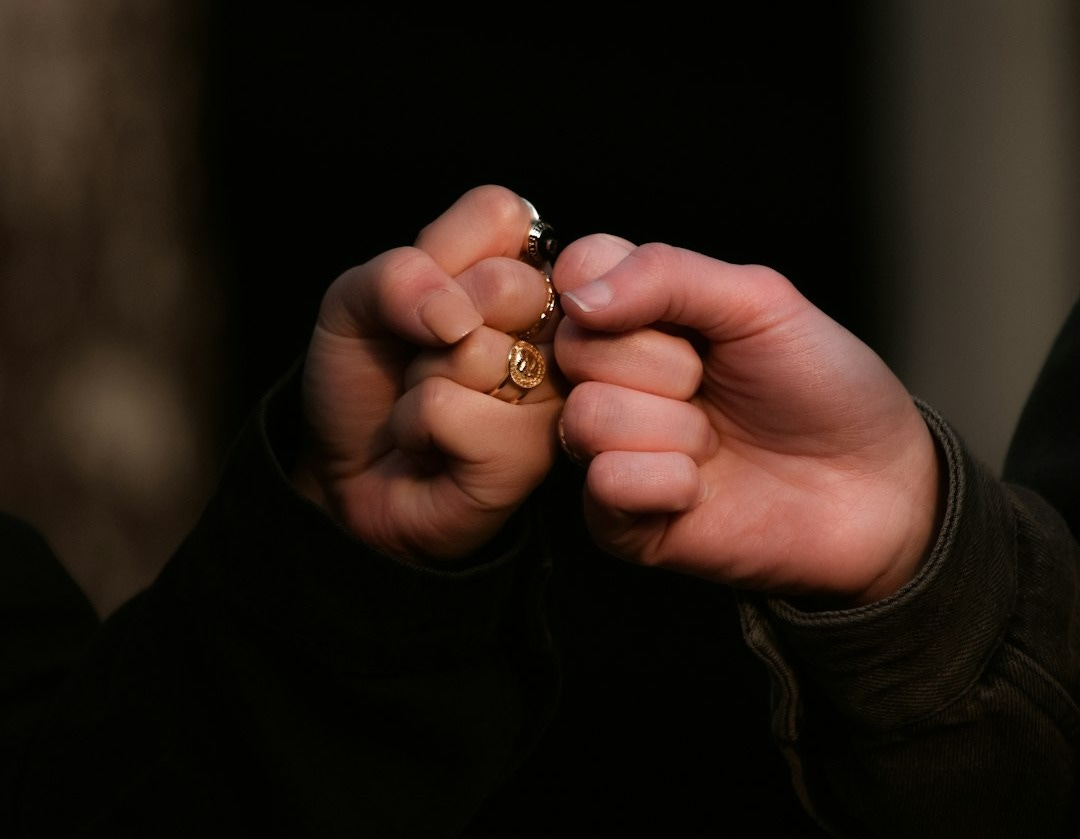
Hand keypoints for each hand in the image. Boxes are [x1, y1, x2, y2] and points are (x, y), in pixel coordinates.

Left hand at [293, 186, 563, 564]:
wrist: (345, 471)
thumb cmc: (367, 379)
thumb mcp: (355, 302)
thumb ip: (397, 276)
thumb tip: (454, 315)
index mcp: (527, 275)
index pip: (506, 215)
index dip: (440, 257)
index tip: (429, 301)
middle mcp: (558, 331)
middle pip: (506, 284)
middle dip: (432, 323)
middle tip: (428, 357)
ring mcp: (556, 396)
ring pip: (476, 352)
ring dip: (421, 382)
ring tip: (430, 405)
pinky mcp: (534, 456)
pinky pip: (452, 412)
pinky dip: (416, 427)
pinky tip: (432, 447)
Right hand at [553, 235, 942, 604]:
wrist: (877, 487)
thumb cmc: (824, 386)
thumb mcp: (760, 302)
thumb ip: (666, 275)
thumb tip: (579, 295)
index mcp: (638, 315)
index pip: (574, 274)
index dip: (615, 290)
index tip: (680, 317)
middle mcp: (612, 379)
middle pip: (576, 348)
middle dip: (666, 366)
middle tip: (712, 383)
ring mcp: (611, 450)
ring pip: (589, 417)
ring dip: (675, 430)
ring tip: (715, 440)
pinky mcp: (619, 520)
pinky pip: (605, 484)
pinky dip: (667, 483)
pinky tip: (701, 487)